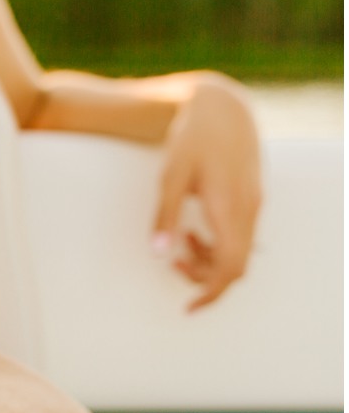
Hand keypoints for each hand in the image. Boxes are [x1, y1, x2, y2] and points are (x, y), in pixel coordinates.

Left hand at [151, 75, 260, 310]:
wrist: (222, 104)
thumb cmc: (193, 136)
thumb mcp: (170, 175)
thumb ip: (164, 216)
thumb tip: (158, 255)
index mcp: (230, 207)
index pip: (230, 267)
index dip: (210, 293)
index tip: (188, 308)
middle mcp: (248, 208)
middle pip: (236, 266)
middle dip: (204, 277)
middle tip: (173, 266)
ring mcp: (254, 203)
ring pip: (239, 253)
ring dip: (209, 260)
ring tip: (181, 244)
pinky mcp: (252, 198)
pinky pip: (241, 236)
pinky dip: (218, 245)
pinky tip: (195, 231)